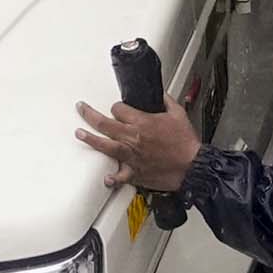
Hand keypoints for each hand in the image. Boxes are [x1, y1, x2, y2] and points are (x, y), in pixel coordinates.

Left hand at [74, 92, 201, 199]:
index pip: (119, 109)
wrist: (193, 167)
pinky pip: (120, 176)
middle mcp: (134, 138)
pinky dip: (112, 178)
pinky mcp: (136, 172)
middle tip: (82, 109)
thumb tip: (160, 94)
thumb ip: (166, 101)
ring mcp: (132, 156)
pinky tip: (105, 177)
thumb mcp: (179, 114)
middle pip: (105, 124)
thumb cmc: (186, 143)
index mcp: (143, 122)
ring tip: (80, 133)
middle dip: (90, 114)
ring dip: (90, 139)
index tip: (117, 109)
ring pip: (105, 146)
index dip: (116, 107)